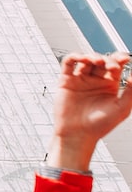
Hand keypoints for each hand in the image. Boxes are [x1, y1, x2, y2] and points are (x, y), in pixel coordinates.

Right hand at [49, 52, 131, 171]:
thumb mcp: (122, 108)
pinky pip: (68, 63)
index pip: (116, 66)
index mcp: (110, 86)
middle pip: (101, 61)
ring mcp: (80, 80)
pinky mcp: (66, 81)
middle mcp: (95, 81)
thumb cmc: (100, 125)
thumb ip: (131, 91)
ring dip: (91, 56)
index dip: (120, 59)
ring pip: (86, 60)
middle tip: (110, 66)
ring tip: (96, 61)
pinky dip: (74, 57)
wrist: (78, 134)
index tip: (125, 59)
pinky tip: (81, 58)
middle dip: (107, 59)